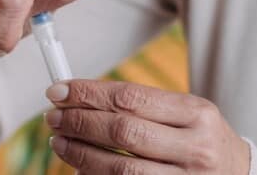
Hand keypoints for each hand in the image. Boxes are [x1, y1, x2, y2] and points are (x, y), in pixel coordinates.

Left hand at [44, 79, 250, 173]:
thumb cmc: (203, 140)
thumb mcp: (190, 114)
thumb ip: (147, 106)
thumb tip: (84, 98)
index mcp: (197, 114)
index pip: (131, 98)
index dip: (89, 94)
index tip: (60, 90)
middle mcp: (194, 148)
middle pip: (123, 132)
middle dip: (80, 122)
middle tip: (53, 115)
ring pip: (120, 169)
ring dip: (81, 154)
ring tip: (59, 141)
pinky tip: (80, 167)